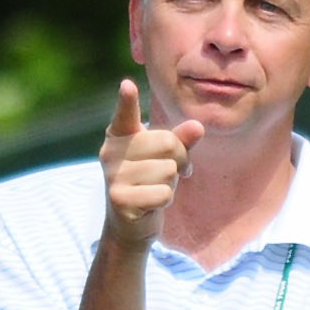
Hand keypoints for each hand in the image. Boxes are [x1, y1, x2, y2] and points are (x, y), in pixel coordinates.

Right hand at [98, 79, 203, 244]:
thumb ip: (182, 140)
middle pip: (168, 142)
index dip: (127, 100)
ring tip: (155, 187)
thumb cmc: (151, 180)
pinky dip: (165, 200)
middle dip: (180, 159)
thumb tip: (198, 126)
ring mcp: (112, 176)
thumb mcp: (168, 157)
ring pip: (168, 170)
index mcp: (120, 135)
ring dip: (171, 183)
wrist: (131, 224)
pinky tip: (150, 203)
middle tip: (172, 171)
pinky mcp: (119, 199)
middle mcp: (110, 152)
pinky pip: (164, 193)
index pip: (125, 114)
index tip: (127, 85)